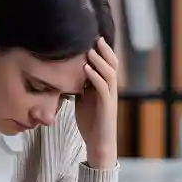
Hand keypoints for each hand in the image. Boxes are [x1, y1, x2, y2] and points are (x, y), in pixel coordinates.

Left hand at [76, 37, 118, 168]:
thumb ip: (80, 87)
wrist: (98, 144)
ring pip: (109, 74)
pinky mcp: (107, 106)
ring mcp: (110, 97)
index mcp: (105, 87)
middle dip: (105, 51)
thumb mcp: (83, 100)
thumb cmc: (91, 122)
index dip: (103, 51)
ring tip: (90, 50)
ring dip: (99, 61)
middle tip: (96, 38)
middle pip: (112, 65)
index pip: (108, 64)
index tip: (93, 38)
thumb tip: (69, 74)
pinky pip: (103, 88)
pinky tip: (86, 69)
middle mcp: (111, 90)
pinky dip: (95, 77)